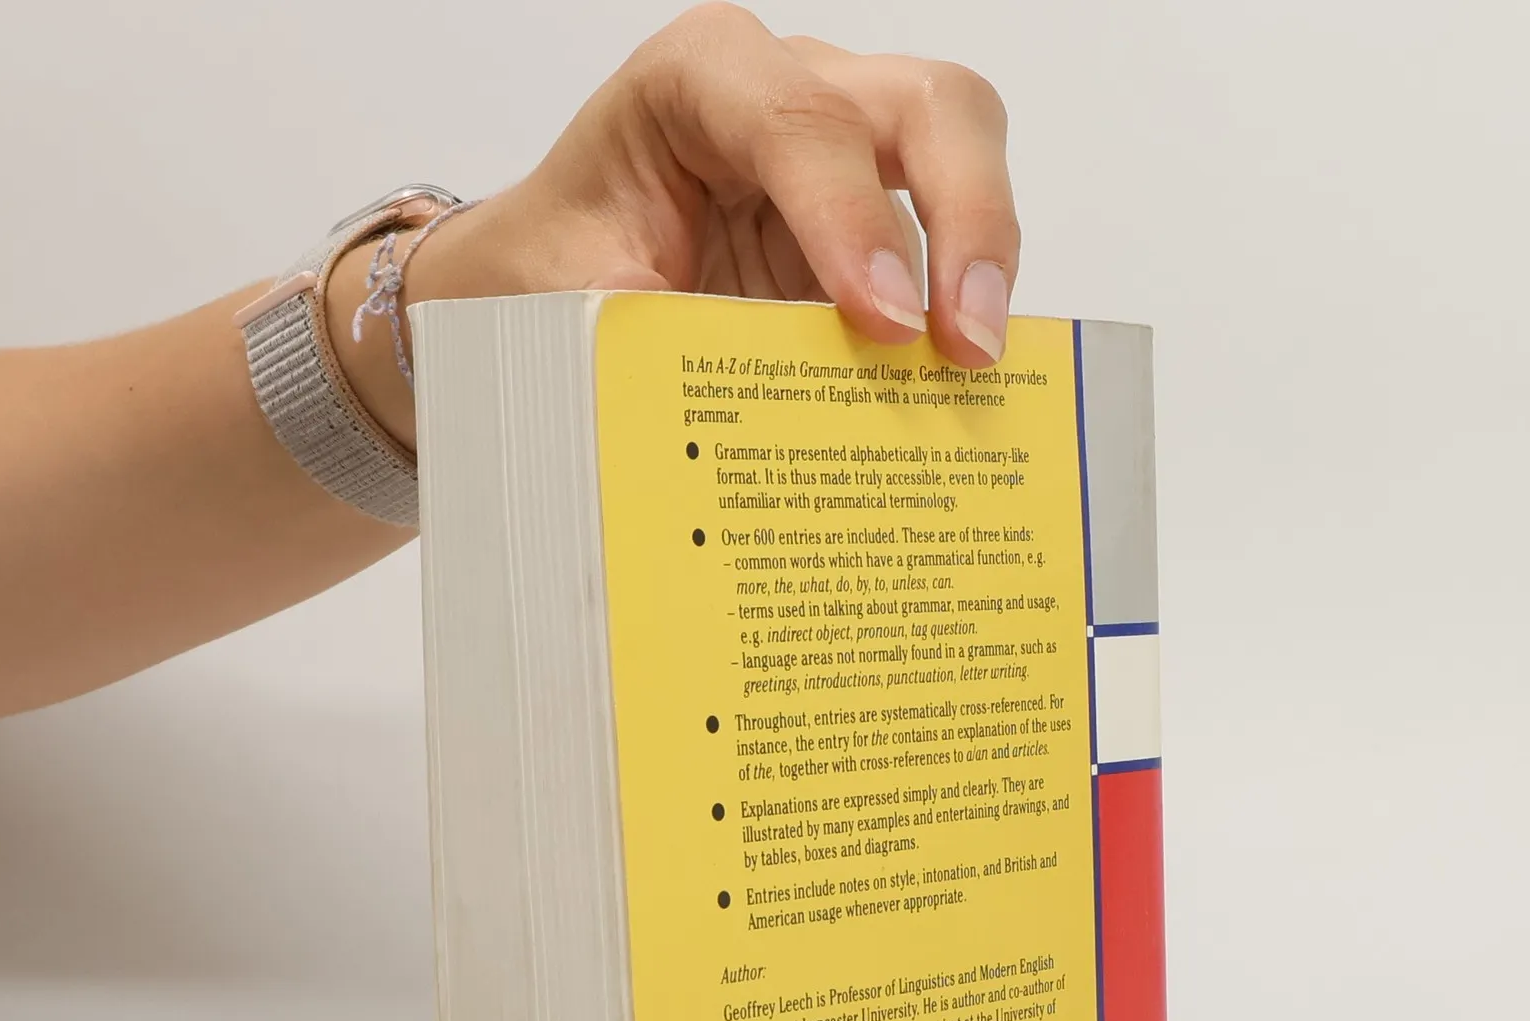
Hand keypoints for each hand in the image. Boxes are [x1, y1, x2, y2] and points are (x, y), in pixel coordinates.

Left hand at [330, 4, 1018, 446]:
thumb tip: (728, 432)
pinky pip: (947, 242)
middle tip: (968, 343)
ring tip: (978, 373)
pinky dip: (962, 307)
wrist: (546, 275)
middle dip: (967, 218)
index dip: (853, 219)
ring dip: (983, 262)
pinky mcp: (876, 216)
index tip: (883, 325)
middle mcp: (790, 88)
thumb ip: (653, 345)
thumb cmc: (553, 269)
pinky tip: (958, 385)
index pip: (799, 121)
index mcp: (700, 80)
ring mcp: (847, 145)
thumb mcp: (574, 306)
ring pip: (961, 154)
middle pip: (925, 107)